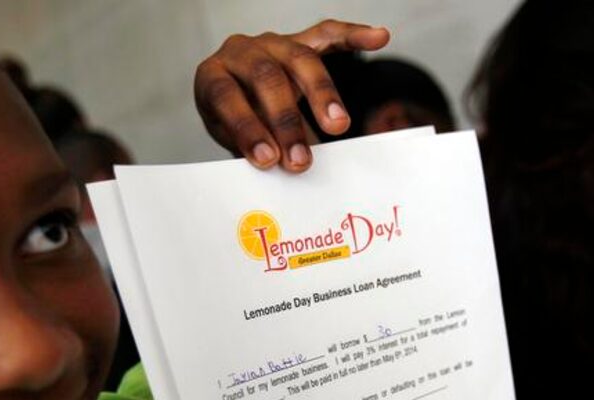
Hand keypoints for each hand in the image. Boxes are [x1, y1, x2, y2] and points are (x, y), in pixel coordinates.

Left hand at [195, 20, 389, 171]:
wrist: (234, 99)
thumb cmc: (233, 123)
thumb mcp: (231, 139)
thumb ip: (252, 148)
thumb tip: (281, 172)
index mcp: (213, 76)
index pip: (227, 97)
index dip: (247, 128)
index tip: (267, 160)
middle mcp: (241, 52)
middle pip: (267, 77)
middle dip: (287, 122)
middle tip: (302, 160)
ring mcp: (272, 43)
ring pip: (301, 59)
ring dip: (322, 94)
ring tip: (339, 126)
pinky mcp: (301, 42)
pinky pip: (329, 34)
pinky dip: (354, 35)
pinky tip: (380, 37)